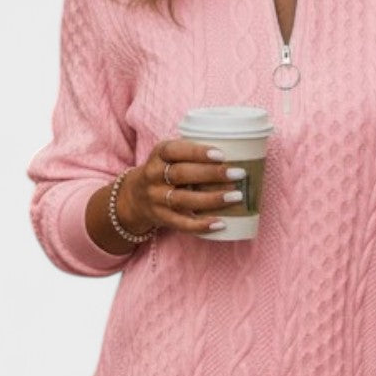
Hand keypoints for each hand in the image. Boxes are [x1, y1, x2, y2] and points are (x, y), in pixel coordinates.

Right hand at [117, 139, 245, 235]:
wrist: (134, 196)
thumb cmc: (165, 170)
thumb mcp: (169, 155)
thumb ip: (193, 152)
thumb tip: (240, 150)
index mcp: (159, 155)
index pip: (174, 150)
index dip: (197, 152)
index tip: (221, 155)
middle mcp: (154, 176)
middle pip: (182, 174)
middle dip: (212, 174)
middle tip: (238, 174)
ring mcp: (156, 198)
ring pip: (183, 199)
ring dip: (212, 199)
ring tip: (237, 196)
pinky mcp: (161, 218)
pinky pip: (181, 223)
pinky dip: (201, 225)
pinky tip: (221, 223)